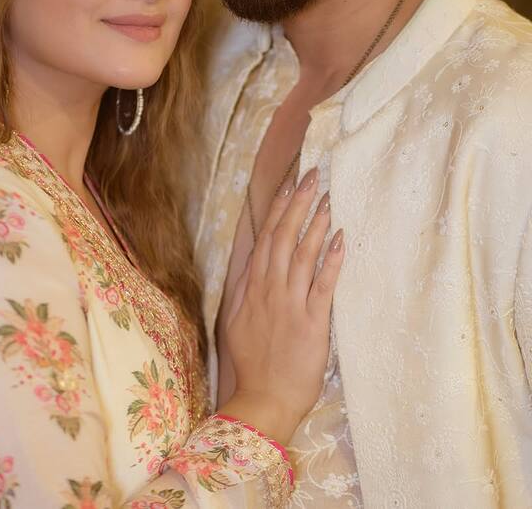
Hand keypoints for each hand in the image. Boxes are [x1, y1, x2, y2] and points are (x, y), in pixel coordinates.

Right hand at [219, 171, 343, 445]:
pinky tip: (341, 239)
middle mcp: (270, 290)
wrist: (263, 401)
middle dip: (299, 204)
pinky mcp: (312, 323)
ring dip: (316, 223)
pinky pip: (323, 286)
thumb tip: (252, 261)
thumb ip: (244, 289)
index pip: (266, 238)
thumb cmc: (253, 363)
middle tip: (313, 176)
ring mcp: (291, 305)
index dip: (279, 209)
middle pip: (284, 238)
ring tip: (328, 197)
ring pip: (303, 255)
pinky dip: (332, 261)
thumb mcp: (236, 321)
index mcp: (252, 287)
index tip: (290, 183)